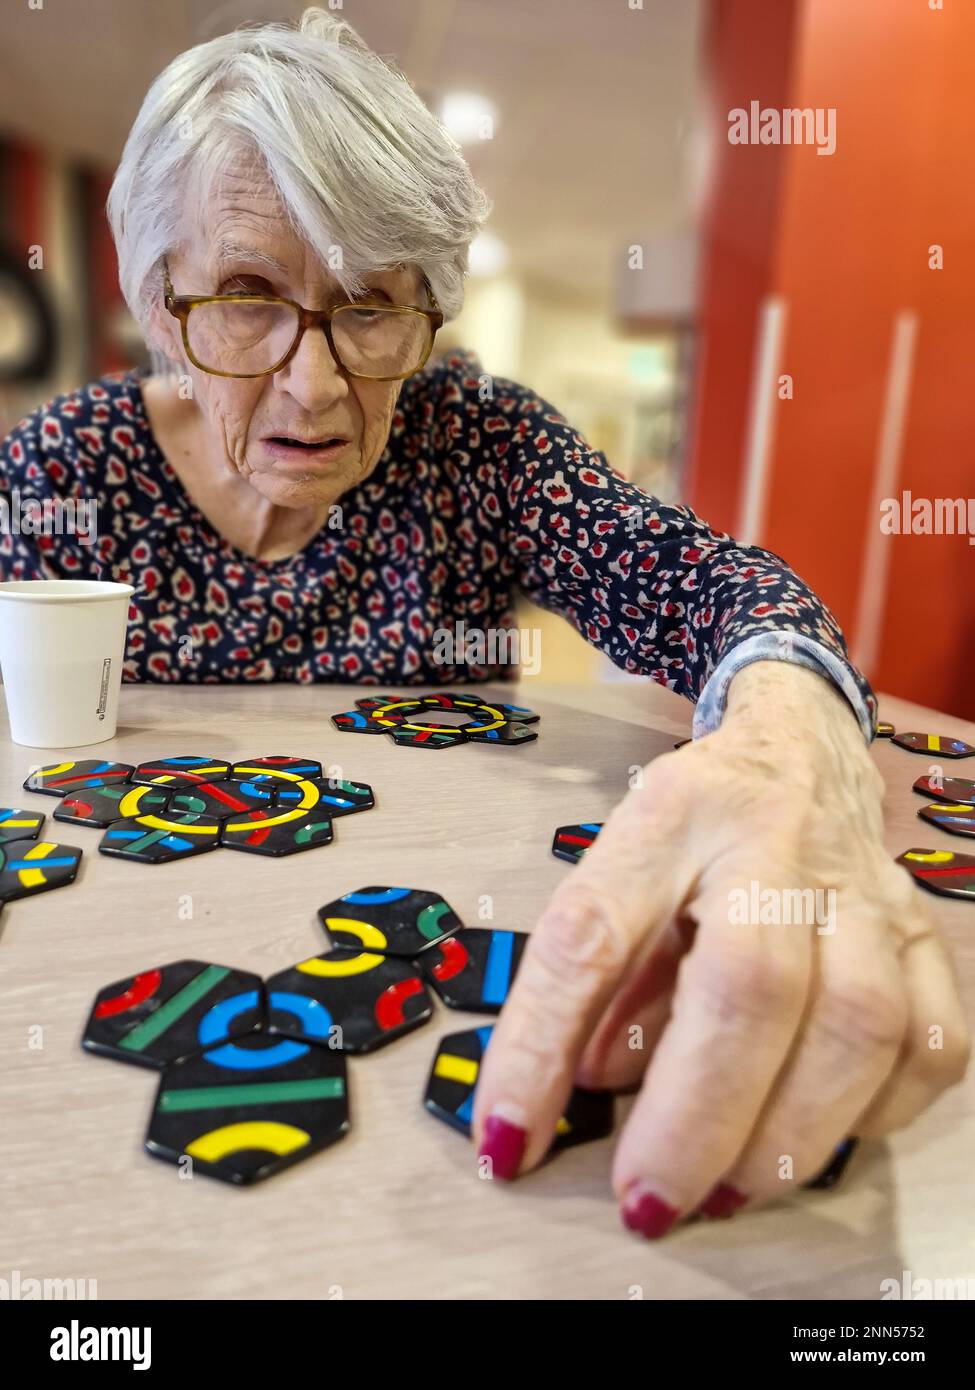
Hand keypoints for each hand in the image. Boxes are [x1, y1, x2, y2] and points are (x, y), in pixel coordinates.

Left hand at [472, 661, 969, 1236]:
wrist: (799, 751)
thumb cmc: (695, 826)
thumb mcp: (621, 869)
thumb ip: (598, 977)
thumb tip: (589, 1089)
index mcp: (669, 817)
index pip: (593, 932)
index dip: (541, 1045)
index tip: (506, 1139)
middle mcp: (772, 841)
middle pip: (750, 982)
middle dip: (694, 1117)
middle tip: (647, 1201)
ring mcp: (864, 887)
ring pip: (858, 1020)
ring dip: (788, 1134)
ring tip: (728, 1190)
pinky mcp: (923, 932)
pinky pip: (930, 1042)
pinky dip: (876, 1114)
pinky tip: (819, 1136)